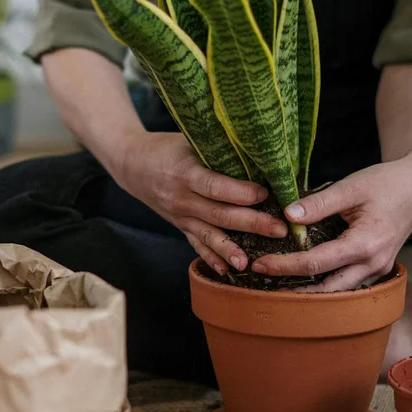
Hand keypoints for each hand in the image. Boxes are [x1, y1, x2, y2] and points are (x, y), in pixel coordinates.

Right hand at [110, 132, 288, 274]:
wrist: (132, 164)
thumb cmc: (167, 147)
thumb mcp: (189, 140)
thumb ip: (217, 149)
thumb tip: (258, 152)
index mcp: (184, 172)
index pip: (215, 186)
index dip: (240, 192)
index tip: (265, 194)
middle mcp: (181, 198)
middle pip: (219, 214)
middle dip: (251, 223)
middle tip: (279, 230)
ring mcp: (179, 216)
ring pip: (208, 235)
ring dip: (230, 249)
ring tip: (250, 262)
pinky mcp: (180, 226)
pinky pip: (196, 244)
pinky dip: (211, 258)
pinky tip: (227, 271)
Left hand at [251, 148, 411, 291]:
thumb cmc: (387, 182)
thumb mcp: (351, 187)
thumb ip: (318, 203)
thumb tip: (287, 216)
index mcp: (366, 245)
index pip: (317, 263)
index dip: (285, 266)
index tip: (260, 264)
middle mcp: (374, 264)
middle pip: (327, 288)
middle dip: (294, 288)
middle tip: (263, 281)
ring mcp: (379, 269)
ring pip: (339, 290)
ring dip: (310, 290)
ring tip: (279, 284)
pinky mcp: (378, 267)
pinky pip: (349, 283)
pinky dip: (326, 282)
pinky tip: (306, 276)